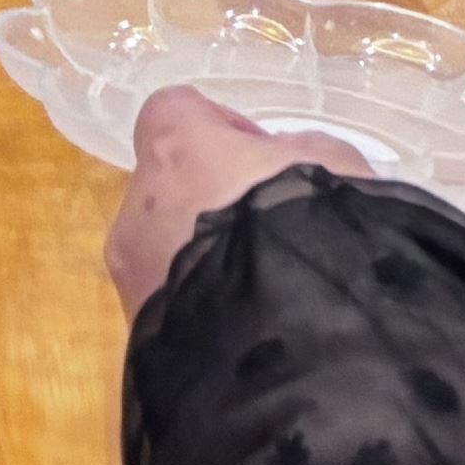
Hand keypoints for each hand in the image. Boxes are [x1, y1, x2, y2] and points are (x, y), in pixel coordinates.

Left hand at [101, 85, 372, 318]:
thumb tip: (279, 166)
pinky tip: (252, 333)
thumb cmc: (306, 232)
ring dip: (205, 265)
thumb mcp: (332, 167)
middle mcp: (135, 211)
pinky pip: (172, 312)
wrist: (288, 352)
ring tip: (265, 293)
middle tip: (267, 234)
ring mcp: (131, 283)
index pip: (173, 112)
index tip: (263, 162)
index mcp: (173, 150)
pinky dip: (203, 314)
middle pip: (167, 190)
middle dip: (210, 205)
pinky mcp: (140, 343)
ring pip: (164, 257)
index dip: (219, 129)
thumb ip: (297, 154)